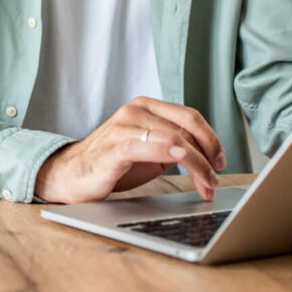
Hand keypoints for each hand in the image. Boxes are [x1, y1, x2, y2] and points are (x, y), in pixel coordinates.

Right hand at [34, 97, 226, 203]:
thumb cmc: (111, 164)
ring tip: (206, 185)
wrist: (71, 175)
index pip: (190, 116)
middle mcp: (135, 110)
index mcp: (145, 106)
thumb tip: (208, 157)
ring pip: (176, 139)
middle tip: (217, 176)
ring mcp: (125, 125)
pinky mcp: (116, 146)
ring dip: (198, 164)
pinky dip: (175, 155)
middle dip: (209, 153)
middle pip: (187, 126)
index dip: (211, 139)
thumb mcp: (149, 151)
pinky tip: (186, 165)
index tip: (220, 161)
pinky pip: (153, 146)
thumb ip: (174, 145)